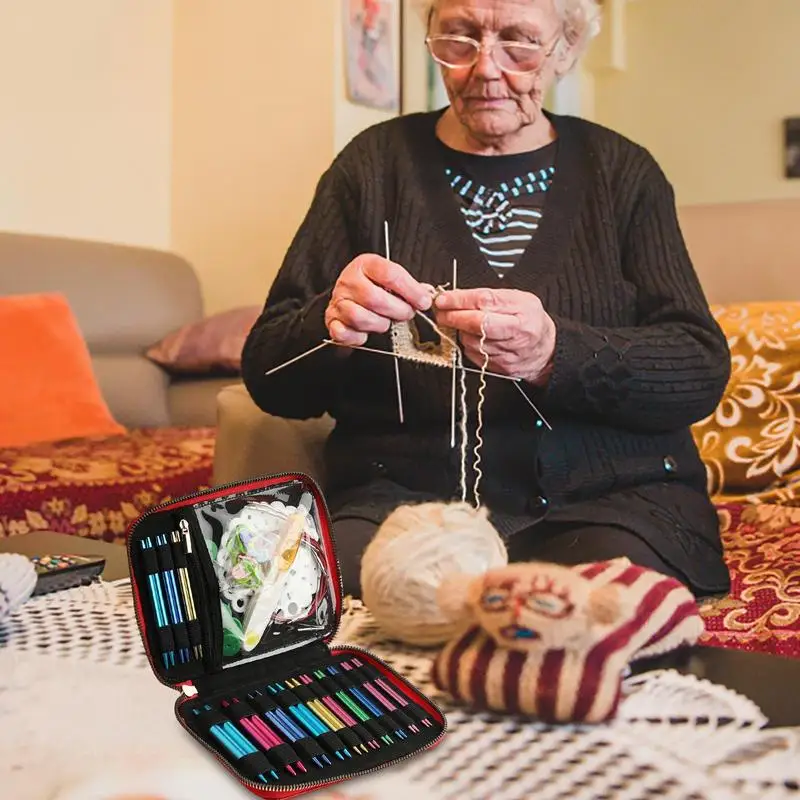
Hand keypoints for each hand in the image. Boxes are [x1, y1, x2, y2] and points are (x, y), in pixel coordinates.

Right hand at [325, 254, 432, 345]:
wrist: (346, 293)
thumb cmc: (372, 286)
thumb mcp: (389, 278)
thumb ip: (409, 286)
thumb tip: (426, 294)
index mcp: (366, 265)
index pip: (390, 275)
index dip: (411, 290)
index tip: (423, 302)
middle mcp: (349, 280)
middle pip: (375, 298)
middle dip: (398, 310)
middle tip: (406, 314)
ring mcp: (338, 300)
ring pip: (360, 317)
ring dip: (379, 324)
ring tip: (386, 322)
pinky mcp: (331, 320)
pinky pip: (344, 333)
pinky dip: (358, 337)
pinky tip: (366, 333)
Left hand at [434, 288, 555, 384]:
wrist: (546, 351)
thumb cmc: (530, 321)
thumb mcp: (519, 299)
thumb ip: (491, 296)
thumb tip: (458, 296)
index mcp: (522, 311)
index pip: (485, 301)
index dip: (460, 300)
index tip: (443, 299)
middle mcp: (516, 333)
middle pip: (477, 323)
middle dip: (453, 316)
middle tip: (440, 311)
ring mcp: (507, 353)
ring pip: (471, 340)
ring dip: (460, 331)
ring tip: (462, 323)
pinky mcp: (498, 367)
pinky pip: (473, 354)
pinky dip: (467, 344)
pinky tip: (473, 337)